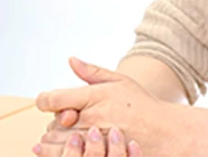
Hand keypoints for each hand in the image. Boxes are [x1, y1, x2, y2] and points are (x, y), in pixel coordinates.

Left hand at [35, 57, 194, 156]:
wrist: (161, 132)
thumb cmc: (140, 104)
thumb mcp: (119, 81)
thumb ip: (91, 71)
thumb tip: (70, 60)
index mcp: (93, 97)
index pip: (51, 100)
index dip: (47, 101)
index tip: (52, 102)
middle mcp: (89, 120)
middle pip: (52, 123)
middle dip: (60, 121)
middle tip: (76, 119)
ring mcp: (90, 144)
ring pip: (54, 143)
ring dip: (59, 139)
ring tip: (78, 135)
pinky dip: (62, 153)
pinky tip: (74, 147)